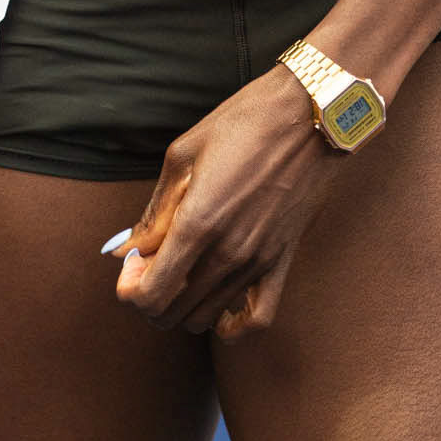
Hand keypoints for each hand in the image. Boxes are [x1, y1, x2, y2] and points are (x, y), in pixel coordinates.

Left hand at [108, 64, 349, 340]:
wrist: (311, 113)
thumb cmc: (245, 121)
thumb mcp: (185, 153)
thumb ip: (155, 209)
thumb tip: (130, 248)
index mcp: (197, 222)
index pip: (149, 294)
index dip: (130, 286)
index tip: (133, 259)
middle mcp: (227, 252)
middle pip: (171, 313)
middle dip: (150, 295)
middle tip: (151, 262)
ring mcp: (258, 261)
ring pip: (205, 319)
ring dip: (183, 305)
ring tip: (183, 272)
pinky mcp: (283, 261)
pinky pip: (258, 320)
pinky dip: (233, 326)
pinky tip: (220, 308)